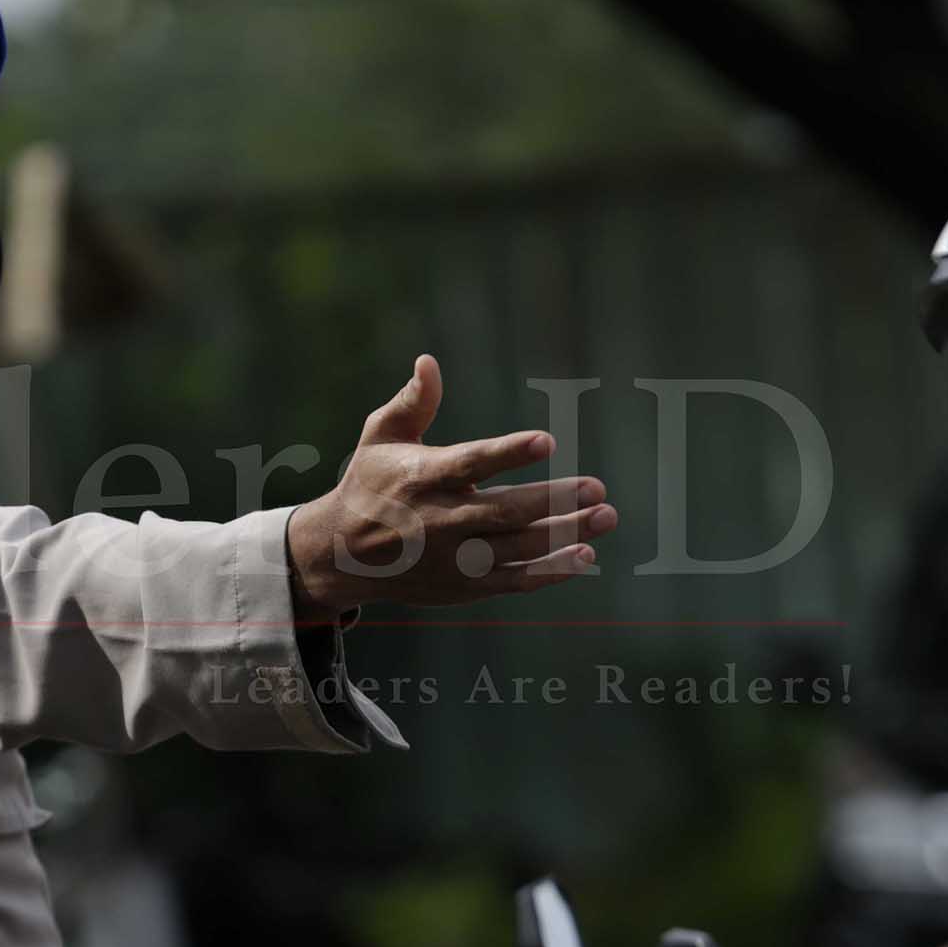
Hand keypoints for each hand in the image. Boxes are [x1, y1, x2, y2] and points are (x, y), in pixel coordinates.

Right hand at [287, 355, 614, 613]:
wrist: (341, 555)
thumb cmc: (370, 484)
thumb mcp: (380, 437)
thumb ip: (413, 402)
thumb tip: (428, 361)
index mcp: (423, 477)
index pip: (471, 463)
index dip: (510, 453)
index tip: (548, 440)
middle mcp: (440, 520)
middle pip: (505, 511)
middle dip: (554, 500)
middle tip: (597, 487)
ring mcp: (453, 558)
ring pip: (517, 547)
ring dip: (565, 535)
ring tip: (606, 517)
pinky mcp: (463, 586)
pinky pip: (513, 580)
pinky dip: (550, 571)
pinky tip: (584, 555)